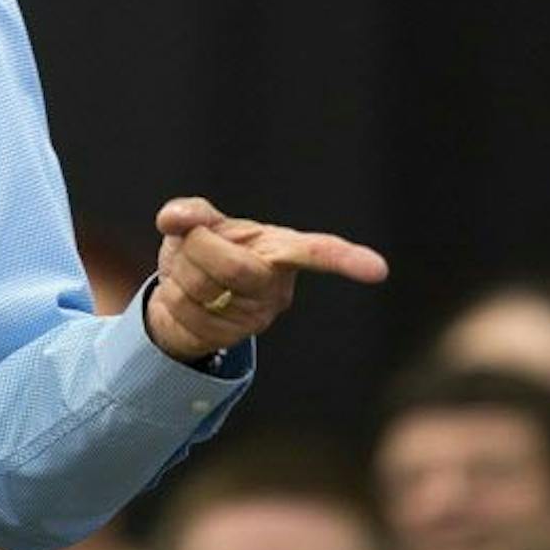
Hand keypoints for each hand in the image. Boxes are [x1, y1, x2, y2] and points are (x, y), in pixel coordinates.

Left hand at [144, 196, 388, 362]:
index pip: (317, 251)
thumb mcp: (198, 223)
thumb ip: (190, 211)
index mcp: (278, 247)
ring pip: (202, 290)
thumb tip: (174, 218)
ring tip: (192, 274)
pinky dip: (172, 300)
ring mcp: (256, 315)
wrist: (178, 294)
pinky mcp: (231, 338)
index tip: (377, 270)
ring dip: (180, 275)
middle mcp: (277, 285)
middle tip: (194, 245)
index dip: (346, 258)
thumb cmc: (200, 251)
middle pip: (234, 267)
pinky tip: (187, 300)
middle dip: (197, 249)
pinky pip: (187, 314)